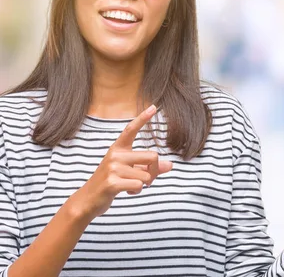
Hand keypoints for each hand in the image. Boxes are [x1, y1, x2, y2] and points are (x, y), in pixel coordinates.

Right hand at [70, 105, 172, 219]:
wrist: (88, 200)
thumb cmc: (112, 182)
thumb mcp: (129, 171)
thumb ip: (149, 167)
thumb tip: (170, 165)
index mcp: (118, 149)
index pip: (131, 130)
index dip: (143, 118)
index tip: (153, 107)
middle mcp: (115, 155)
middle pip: (153, 156)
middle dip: (154, 171)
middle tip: (146, 179)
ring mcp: (112, 168)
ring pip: (147, 175)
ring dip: (143, 184)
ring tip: (130, 185)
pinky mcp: (112, 183)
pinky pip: (139, 185)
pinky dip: (137, 190)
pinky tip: (127, 191)